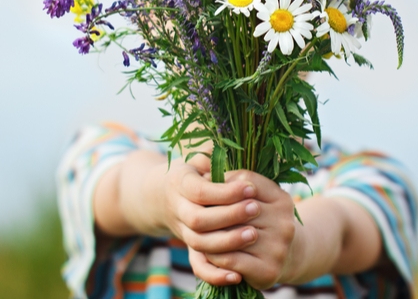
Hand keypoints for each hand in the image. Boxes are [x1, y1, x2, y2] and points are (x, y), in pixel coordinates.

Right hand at [159, 154, 264, 285]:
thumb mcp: (199, 157)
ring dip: (228, 241)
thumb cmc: (191, 172)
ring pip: (200, 243)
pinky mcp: (189, 249)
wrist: (161, 197)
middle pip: (200, 219)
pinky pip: (198, 267)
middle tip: (256, 208)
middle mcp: (177, 209)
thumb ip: (215, 153)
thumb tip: (237, 143)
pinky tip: (239, 274)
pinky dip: (216, 274)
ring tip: (254, 233)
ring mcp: (182, 231)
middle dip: (229, 215)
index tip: (250, 186)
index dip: (225, 192)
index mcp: (179, 183)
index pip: (200, 190)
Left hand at [198, 170, 296, 289]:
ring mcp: (279, 247)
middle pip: (237, 210)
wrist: (284, 258)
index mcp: (281, 199)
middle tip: (193, 208)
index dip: (222, 183)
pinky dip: (214, 256)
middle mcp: (284, 222)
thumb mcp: (257, 198)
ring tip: (196, 231)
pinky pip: (231, 259)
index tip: (205, 184)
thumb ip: (237, 184)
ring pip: (231, 236)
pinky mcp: (269, 270)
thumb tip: (206, 175)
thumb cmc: (261, 222)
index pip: (246, 182)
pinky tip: (207, 252)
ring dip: (210, 235)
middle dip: (212, 210)